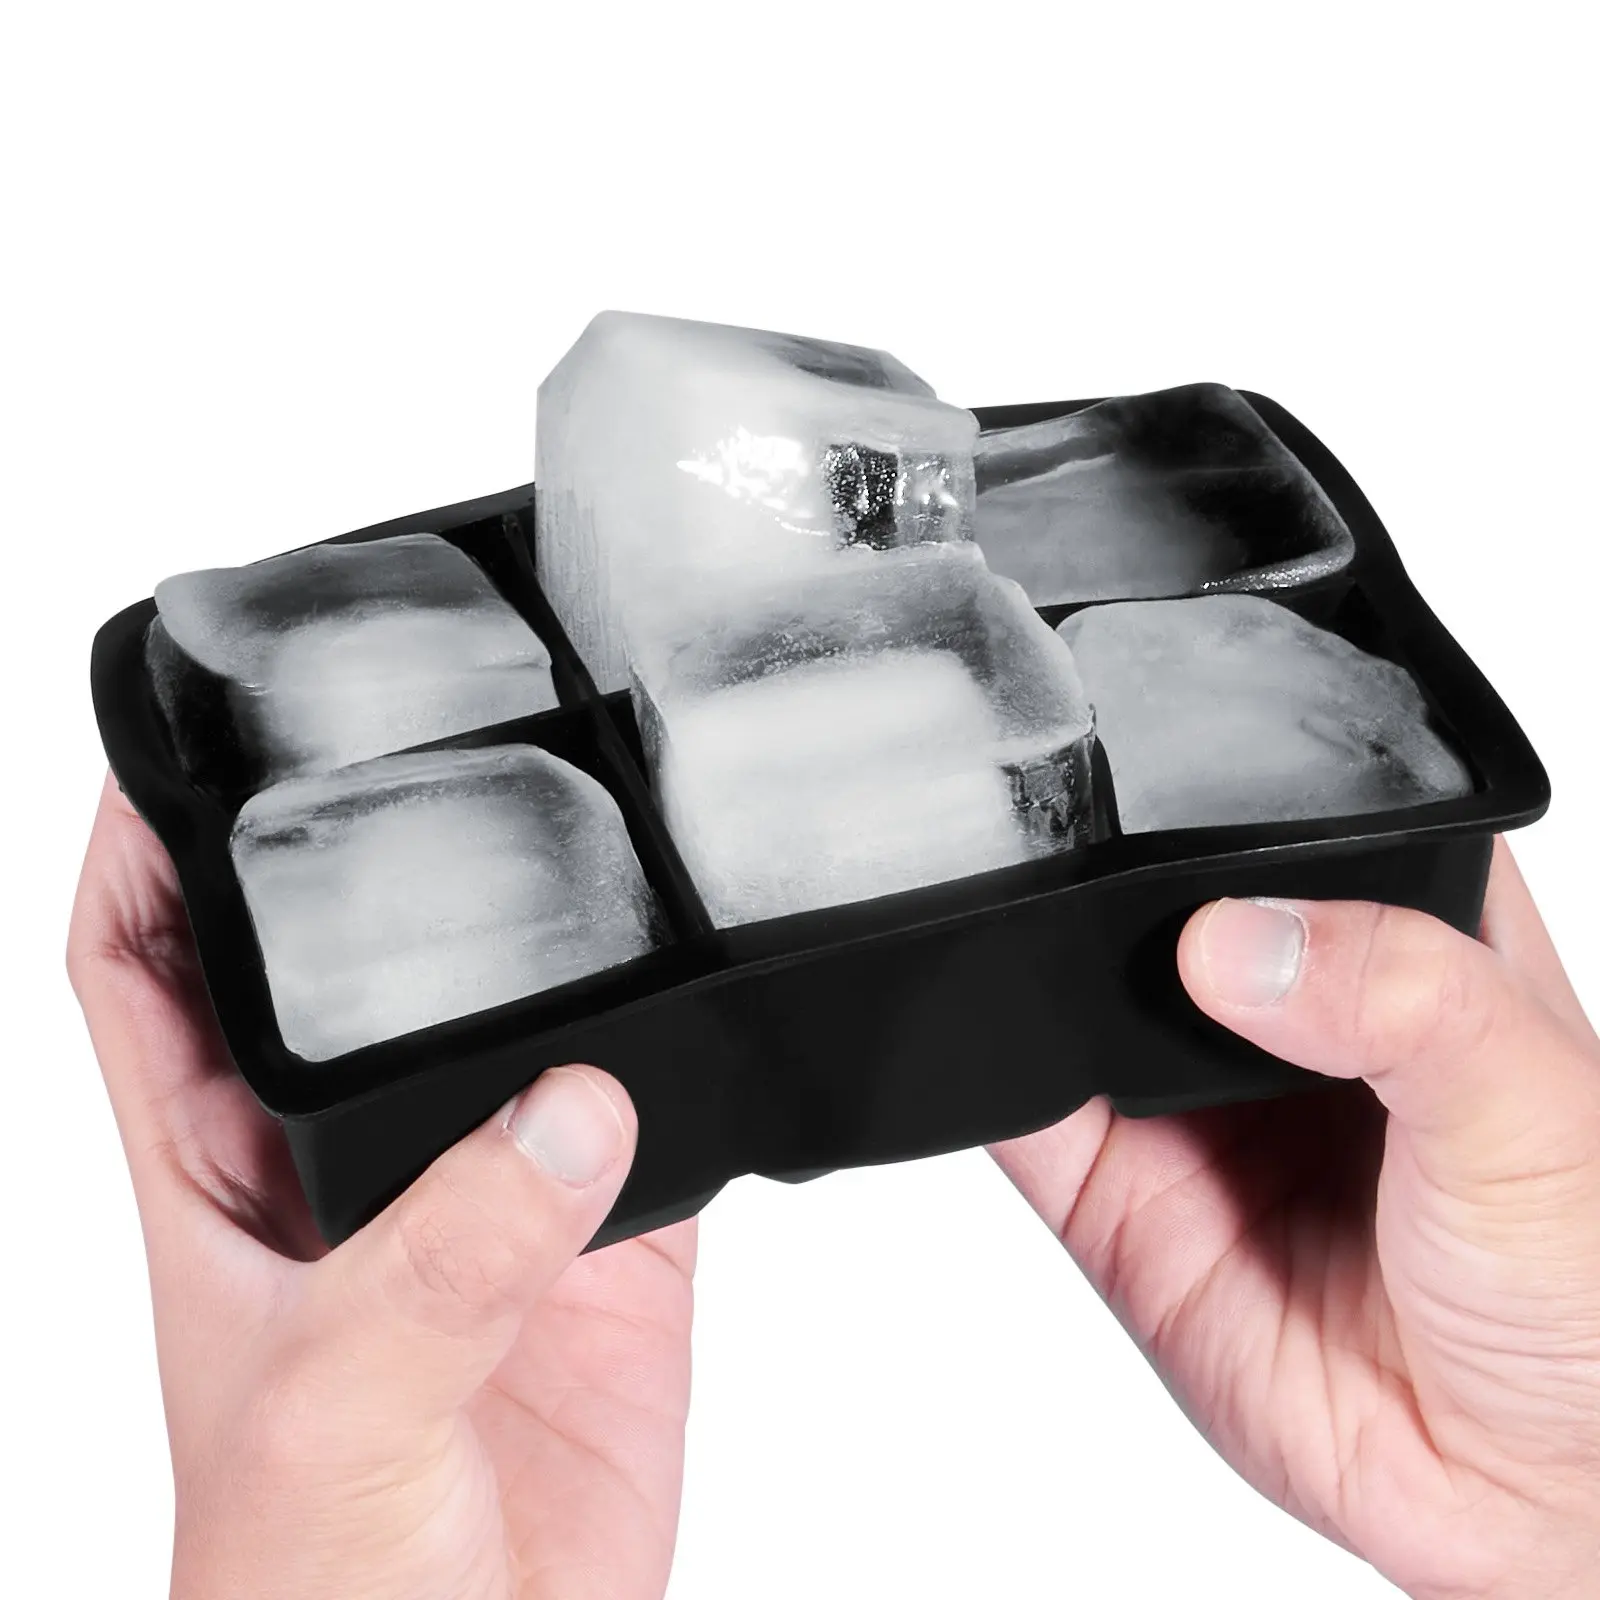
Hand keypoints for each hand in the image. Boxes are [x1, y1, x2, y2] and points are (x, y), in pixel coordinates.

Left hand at [68, 775, 694, 1599]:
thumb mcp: (336, 1411)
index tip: (181, 744)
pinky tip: (708, 1020)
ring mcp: (485, 1209)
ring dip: (551, 964)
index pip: (145, 978)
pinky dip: (684, 1075)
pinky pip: (651, 1131)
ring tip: (602, 862)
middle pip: (345, 976)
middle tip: (427, 756)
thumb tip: (570, 1114)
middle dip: (371, 872)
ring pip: (513, 1037)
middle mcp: (352, 1175)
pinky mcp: (605, 1260)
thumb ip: (447, 1258)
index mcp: (227, 1184)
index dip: (138, 854)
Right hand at [992, 840, 1599, 1597]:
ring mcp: (1189, 1103)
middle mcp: (1280, 1011)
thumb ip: (1400, 993)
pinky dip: (994, 1078)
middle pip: (1155, 909)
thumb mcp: (1529, 1103)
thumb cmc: (1586, 1290)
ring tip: (1064, 981)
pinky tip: (1008, 1055)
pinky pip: (1029, 1119)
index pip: (1284, 829)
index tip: (1174, 780)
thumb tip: (1238, 941)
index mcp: (1393, 936)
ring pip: (1071, 1002)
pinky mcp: (1121, 1196)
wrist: (1528, 1498)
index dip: (1226, 797)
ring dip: (1039, 978)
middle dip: (1111, 893)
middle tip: (1115, 904)